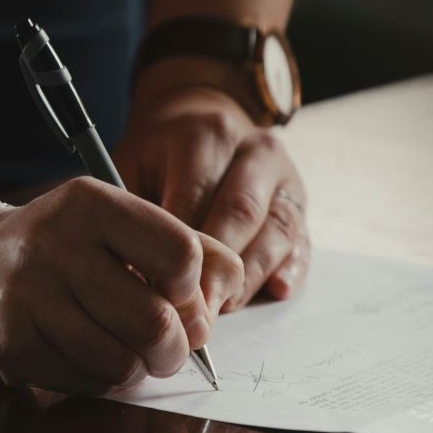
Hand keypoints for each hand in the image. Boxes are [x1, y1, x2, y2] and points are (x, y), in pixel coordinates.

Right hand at [0, 178, 244, 394]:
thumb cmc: (59, 249)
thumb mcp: (116, 225)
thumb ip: (184, 246)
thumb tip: (227, 293)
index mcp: (92, 204)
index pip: (181, 254)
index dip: (193, 289)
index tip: (178, 295)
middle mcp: (57, 244)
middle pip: (157, 322)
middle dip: (175, 348)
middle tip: (167, 347)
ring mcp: (29, 297)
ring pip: (124, 362)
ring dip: (137, 368)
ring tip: (124, 350)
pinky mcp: (13, 345)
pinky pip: (88, 382)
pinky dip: (100, 379)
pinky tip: (84, 355)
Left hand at [115, 75, 310, 308]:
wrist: (200, 120)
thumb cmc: (158, 157)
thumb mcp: (132, 167)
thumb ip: (132, 214)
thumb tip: (131, 275)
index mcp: (206, 136)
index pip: (195, 199)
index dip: (178, 251)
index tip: (159, 292)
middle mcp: (253, 150)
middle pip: (241, 214)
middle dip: (217, 270)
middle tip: (194, 313)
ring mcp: (284, 176)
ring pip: (276, 230)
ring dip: (251, 276)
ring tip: (223, 308)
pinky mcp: (300, 202)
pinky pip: (302, 239)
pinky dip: (291, 268)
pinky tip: (275, 290)